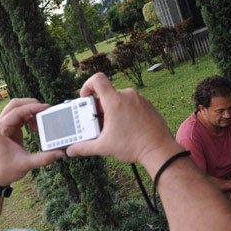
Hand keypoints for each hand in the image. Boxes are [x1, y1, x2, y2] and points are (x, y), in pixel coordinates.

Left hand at [0, 98, 64, 185]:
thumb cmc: (7, 171)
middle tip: (46, 110)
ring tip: (42, 122)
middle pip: (14, 105)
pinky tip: (36, 128)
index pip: (15, 112)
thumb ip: (44, 158)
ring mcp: (2, 125)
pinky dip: (28, 118)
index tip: (46, 108)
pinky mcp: (7, 129)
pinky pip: (18, 117)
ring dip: (30, 111)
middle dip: (31, 104)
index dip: (31, 108)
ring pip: (16, 109)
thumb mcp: (26, 164)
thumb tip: (61, 153)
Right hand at [66, 73, 182, 171]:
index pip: (97, 79)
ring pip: (120, 99)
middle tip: (98, 122)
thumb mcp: (104, 147)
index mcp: (115, 101)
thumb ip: (84, 147)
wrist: (159, 150)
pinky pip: (132, 103)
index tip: (85, 98)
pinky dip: (126, 112)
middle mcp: (127, 95)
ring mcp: (139, 99)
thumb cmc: (133, 146)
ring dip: (113, 110)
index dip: (87, 85)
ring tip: (113, 127)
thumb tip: (71, 150)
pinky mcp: (148, 105)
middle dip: (100, 107)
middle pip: (107, 93)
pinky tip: (127, 127)